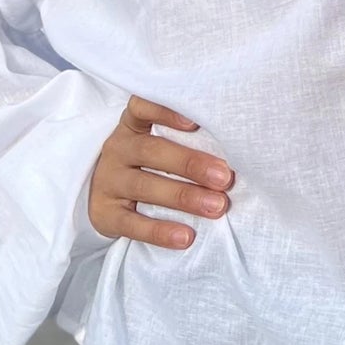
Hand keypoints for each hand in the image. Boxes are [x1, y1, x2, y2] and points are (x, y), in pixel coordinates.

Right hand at [87, 96, 234, 247]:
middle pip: (151, 151)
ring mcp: (109, 182)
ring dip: (183, 197)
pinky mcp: (105, 214)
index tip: (195, 122)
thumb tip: (238, 147)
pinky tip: (186, 237)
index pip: (142, 107)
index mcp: (133, 126)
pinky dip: (160, 231)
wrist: (105, 196)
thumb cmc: (147, 164)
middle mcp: (118, 149)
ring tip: (216, 207)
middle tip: (225, 178)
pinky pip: (132, 224)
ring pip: (144, 187)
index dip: (165, 111)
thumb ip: (187, 139)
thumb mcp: (157, 143)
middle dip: (191, 164)